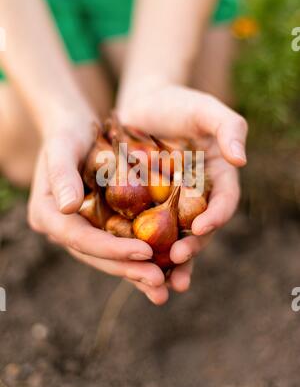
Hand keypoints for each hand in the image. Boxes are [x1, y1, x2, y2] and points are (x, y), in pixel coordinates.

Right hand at [27, 121, 169, 305]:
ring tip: (164, 287)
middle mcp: (64, 228)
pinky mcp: (101, 226)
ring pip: (109, 257)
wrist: (77, 129)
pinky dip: (140, 258)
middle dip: (128, 269)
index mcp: (47, 214)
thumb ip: (61, 175)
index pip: (78, 238)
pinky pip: (120, 244)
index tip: (144, 252)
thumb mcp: (62, 147)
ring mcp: (83, 230)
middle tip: (159, 282)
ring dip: (136, 273)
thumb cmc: (68, 134)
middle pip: (96, 255)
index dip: (111, 249)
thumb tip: (65, 206)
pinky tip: (165, 270)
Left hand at [118, 82, 247, 301]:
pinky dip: (142, 250)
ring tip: (161, 284)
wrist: (142, 104)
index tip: (204, 226)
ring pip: (173, 238)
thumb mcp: (205, 109)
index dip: (217, 216)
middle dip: (192, 247)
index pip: (223, 201)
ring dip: (169, 262)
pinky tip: (133, 268)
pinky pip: (145, 231)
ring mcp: (171, 204)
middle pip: (199, 229)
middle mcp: (197, 197)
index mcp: (217, 178)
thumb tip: (241, 161)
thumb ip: (229, 129)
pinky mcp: (146, 207)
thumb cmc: (178, 102)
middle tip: (178, 259)